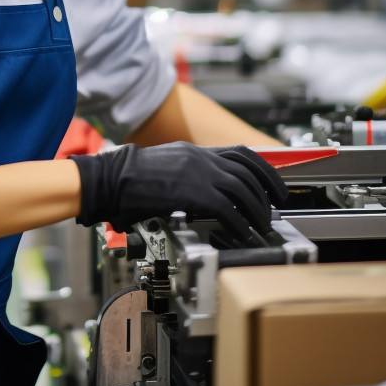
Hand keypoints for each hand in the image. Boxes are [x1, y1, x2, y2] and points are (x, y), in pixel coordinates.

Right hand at [69, 142, 288, 241]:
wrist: (110, 178)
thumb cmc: (128, 177)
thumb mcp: (165, 166)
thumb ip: (188, 174)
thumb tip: (205, 194)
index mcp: (194, 151)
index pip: (241, 154)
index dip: (264, 171)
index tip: (274, 187)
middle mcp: (200, 158)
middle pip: (247, 173)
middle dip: (266, 195)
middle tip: (272, 212)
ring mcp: (197, 173)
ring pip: (242, 191)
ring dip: (256, 211)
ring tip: (261, 227)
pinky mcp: (193, 193)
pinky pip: (227, 209)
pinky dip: (240, 224)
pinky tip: (243, 234)